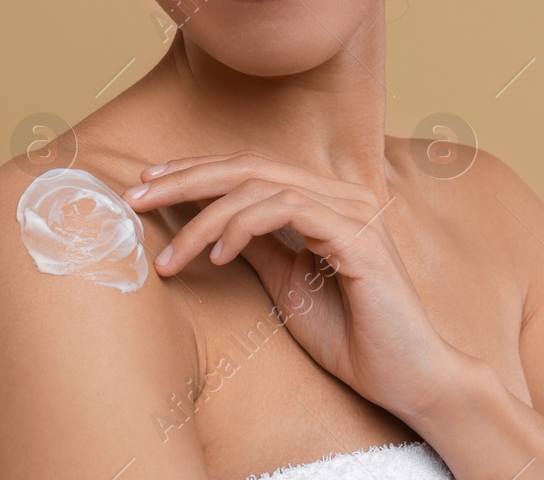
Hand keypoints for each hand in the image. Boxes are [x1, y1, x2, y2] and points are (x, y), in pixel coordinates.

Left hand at [120, 150, 458, 421]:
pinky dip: (243, 226)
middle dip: (185, 179)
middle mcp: (341, 193)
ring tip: (172, 254)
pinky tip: (216, 256)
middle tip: (135, 196)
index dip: (194, 171)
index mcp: (326, 199)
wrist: (408, 379)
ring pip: (261, 185)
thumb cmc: (352, 336)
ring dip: (204, 216)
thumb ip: (258, 246)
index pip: (250, 168)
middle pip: (248, 165)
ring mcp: (353, 211)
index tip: (145, 185)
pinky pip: (289, 209)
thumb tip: (209, 222)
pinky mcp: (359, 237)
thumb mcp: (288, 284)